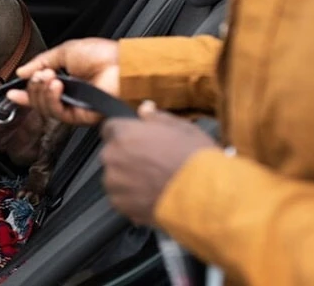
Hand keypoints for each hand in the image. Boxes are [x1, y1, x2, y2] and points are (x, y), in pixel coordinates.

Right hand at [6, 38, 119, 124]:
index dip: (25, 93)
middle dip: (34, 87)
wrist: (122, 64)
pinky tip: (56, 87)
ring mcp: (74, 106)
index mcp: (66, 79)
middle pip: (39, 101)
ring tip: (50, 77)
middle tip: (40, 74)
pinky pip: (58, 113)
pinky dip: (52, 100)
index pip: (40, 91)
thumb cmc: (103, 55)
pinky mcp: (81, 116)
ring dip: (41, 92)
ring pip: (46, 108)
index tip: (12, 92)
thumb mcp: (65, 51)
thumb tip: (21, 72)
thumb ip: (41, 61)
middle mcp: (69, 95)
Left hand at [100, 101, 217, 225]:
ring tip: (154, 183)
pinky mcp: (120, 205)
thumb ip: (157, 117)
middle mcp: (113, 156)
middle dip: (126, 156)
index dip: (124, 133)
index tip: (136, 140)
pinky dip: (132, 198)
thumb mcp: (183, 128)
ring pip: (114, 177)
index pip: (110, 128)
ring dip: (127, 178)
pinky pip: (120, 198)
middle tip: (152, 163)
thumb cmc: (195, 159)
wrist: (204, 196)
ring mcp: (114, 182)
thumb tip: (144, 109)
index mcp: (124, 133)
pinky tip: (153, 196)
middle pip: (112, 153)